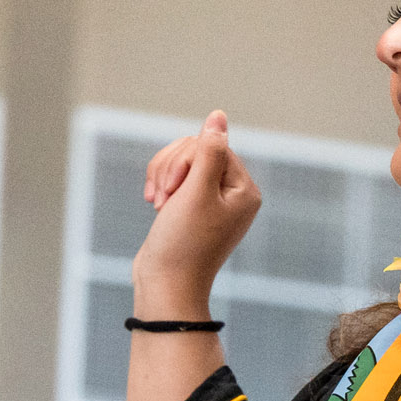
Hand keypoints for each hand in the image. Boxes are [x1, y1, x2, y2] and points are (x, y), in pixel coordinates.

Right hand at [132, 111, 261, 310]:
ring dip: (163, 178)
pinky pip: (174, 177)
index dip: (186, 161)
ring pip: (181, 162)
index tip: (174, 190)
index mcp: (245, 190)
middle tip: (164, 200)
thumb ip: (209, 151)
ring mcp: (212, 201)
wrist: (164, 285)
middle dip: (172, 169)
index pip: (213, 146)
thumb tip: (218, 116)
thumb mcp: (196, 191)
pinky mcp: (191, 206)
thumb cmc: (183, 243)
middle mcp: (234, 194)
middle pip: (196, 150)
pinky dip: (160, 186)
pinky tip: (154, 206)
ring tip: (158, 205)